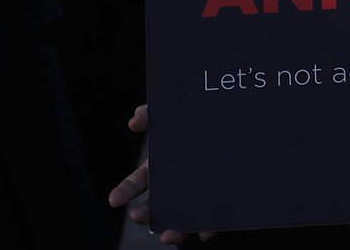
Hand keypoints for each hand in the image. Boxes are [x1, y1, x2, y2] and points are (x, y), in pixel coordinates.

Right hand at [109, 106, 214, 243]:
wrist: (234, 125)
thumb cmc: (196, 122)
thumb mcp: (173, 115)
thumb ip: (153, 114)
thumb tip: (135, 119)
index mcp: (159, 168)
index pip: (136, 184)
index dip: (124, 192)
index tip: (114, 200)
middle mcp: (173, 186)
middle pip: (154, 207)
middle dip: (144, 214)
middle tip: (136, 216)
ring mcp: (194, 195)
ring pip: (179, 219)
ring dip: (172, 231)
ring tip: (167, 236)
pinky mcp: (217, 201)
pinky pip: (211, 219)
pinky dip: (206, 227)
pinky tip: (204, 232)